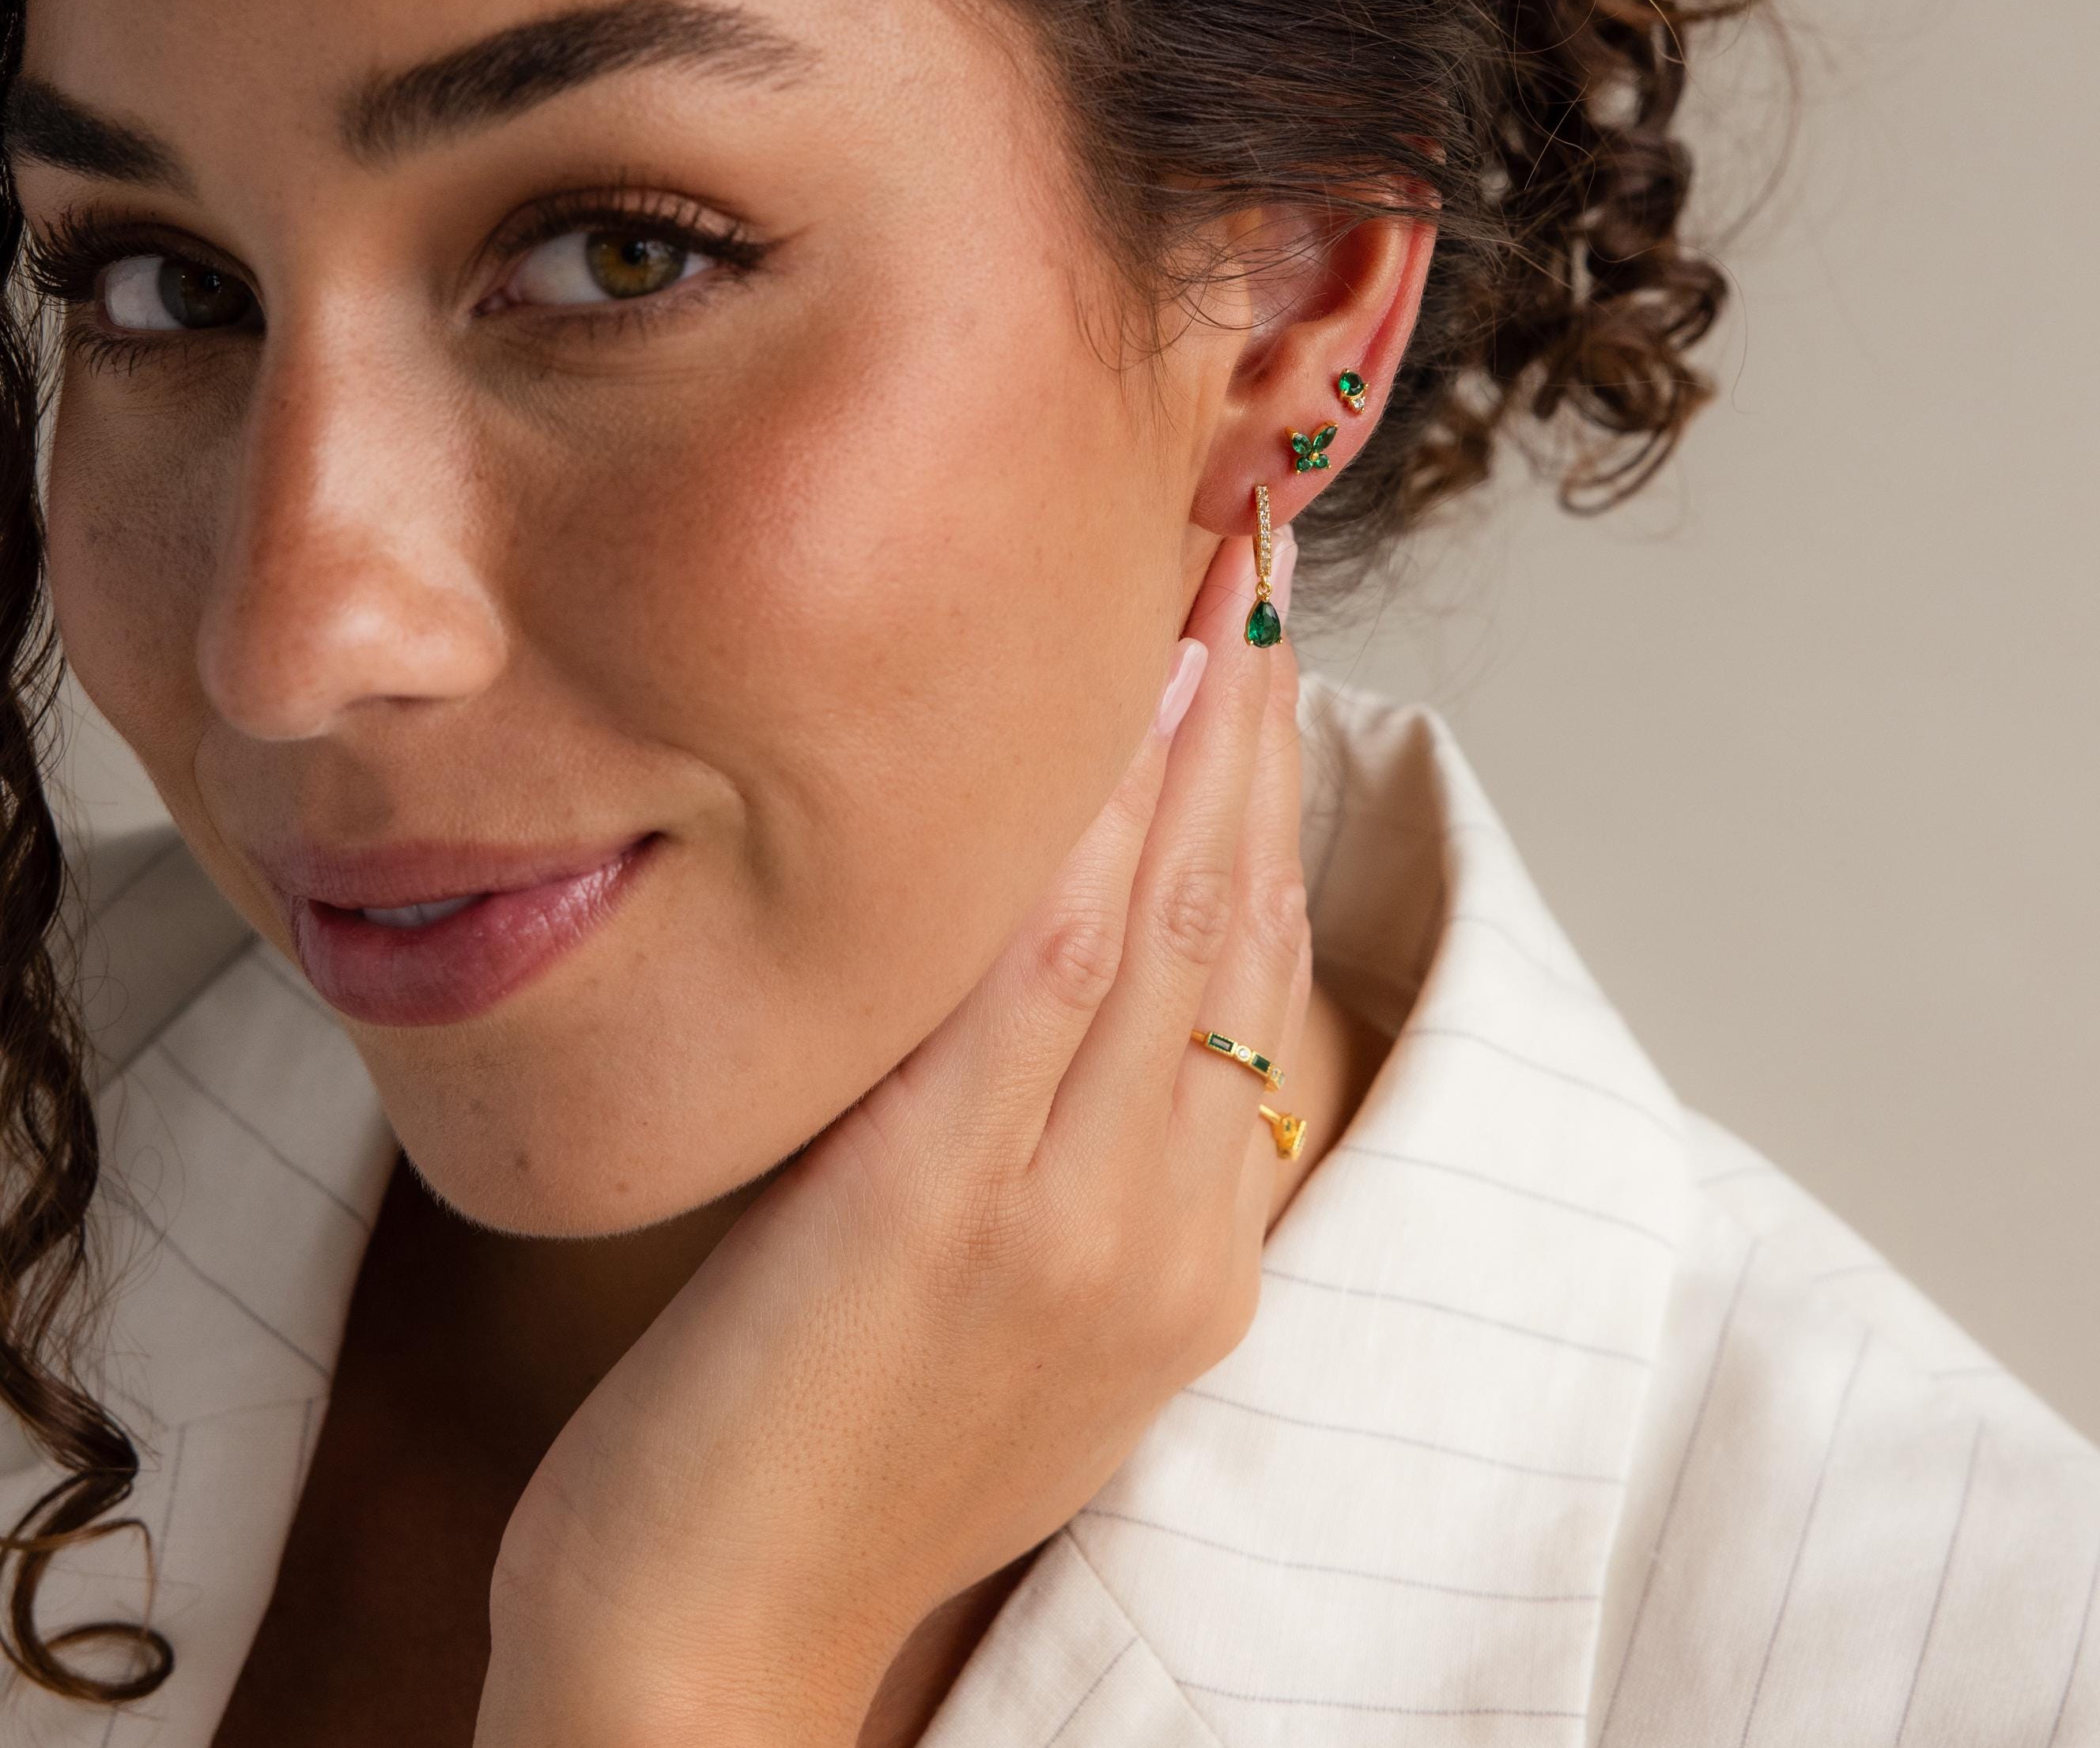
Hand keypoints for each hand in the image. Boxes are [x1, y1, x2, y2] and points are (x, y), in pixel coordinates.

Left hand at [475, 527, 1310, 1747]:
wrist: (724, 1660)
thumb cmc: (851, 1474)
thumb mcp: (1028, 1330)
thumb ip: (1087, 1167)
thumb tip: (1095, 1002)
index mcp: (1194, 1257)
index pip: (1258, 978)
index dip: (1273, 801)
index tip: (1267, 663)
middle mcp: (1163, 1228)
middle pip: (1235, 923)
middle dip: (1260, 726)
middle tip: (1265, 563)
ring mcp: (1064, 1219)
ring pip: (1165, 930)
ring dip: (1197, 742)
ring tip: (1211, 592)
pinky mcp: (934, 1207)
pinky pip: (1037, 987)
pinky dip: (1088, 841)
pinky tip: (1108, 723)